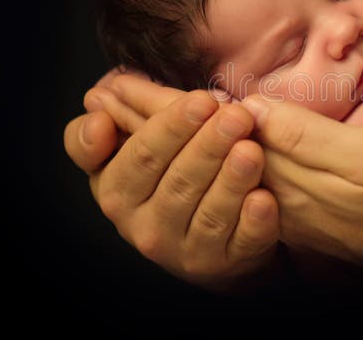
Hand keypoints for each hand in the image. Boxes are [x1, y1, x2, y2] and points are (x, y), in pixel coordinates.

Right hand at [63, 70, 280, 290]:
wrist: (200, 237)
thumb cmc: (162, 181)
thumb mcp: (126, 155)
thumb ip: (104, 129)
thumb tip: (97, 98)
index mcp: (116, 192)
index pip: (142, 156)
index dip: (171, 127)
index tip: (201, 100)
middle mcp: (146, 226)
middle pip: (178, 181)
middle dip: (209, 144)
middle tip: (237, 114)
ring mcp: (187, 251)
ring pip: (210, 213)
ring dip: (232, 180)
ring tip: (252, 150)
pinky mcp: (226, 263)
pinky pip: (241, 242)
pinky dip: (253, 221)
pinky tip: (264, 198)